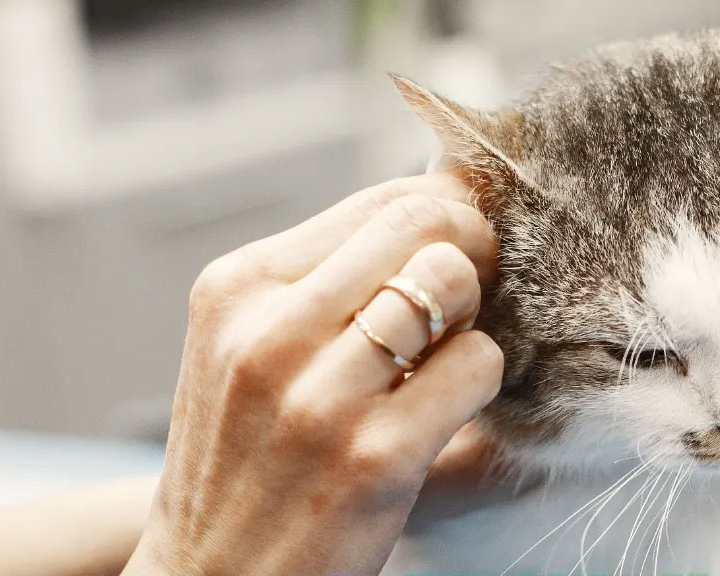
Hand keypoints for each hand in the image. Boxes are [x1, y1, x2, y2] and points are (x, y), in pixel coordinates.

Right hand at [124, 172, 502, 574]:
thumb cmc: (249, 461)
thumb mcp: (249, 351)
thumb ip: (325, 282)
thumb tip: (443, 199)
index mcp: (236, 290)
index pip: (381, 202)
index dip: (445, 217)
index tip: (460, 251)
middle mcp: (268, 331)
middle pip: (423, 225)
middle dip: (473, 251)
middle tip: (473, 299)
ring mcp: (319, 395)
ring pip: (453, 283)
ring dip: (474, 319)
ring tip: (446, 361)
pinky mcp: (375, 454)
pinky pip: (477, 365)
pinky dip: (483, 382)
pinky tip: (448, 413)